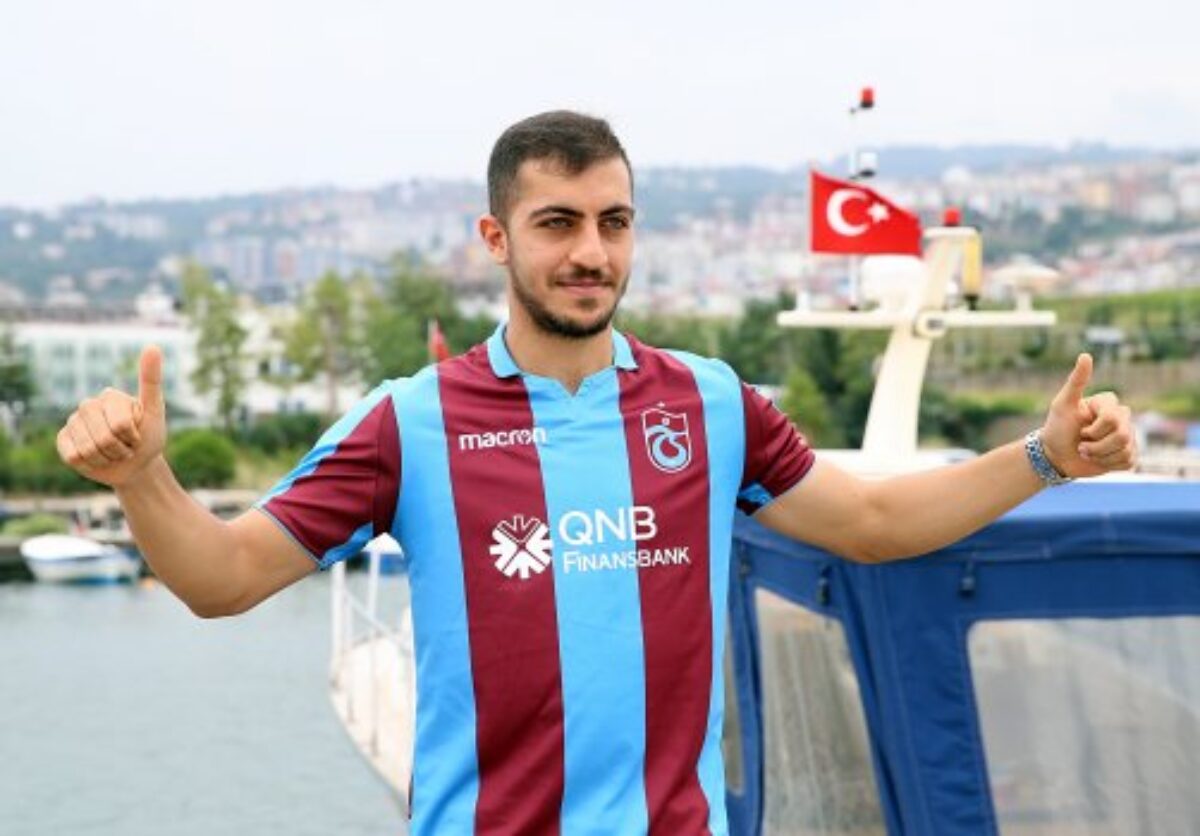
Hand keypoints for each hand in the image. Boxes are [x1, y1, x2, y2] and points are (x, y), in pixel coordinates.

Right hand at [57, 345, 167, 487]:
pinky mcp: (63, 440)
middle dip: (120, 449)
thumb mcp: (155, 411)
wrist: (135, 465)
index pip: (120, 425)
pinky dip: (90, 464)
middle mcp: (88, 405)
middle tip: (126, 447)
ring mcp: (73, 422)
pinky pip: (73, 456)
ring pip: (88, 450)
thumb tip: (152, 345)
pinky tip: (96, 459)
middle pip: (103, 438)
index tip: (139, 435)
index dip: (133, 437)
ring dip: (107, 459)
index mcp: (109, 396)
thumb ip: (151, 380)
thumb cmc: (148, 438)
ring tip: (114, 453)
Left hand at [1040, 353, 1136, 478]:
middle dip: (1096, 445)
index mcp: (1108, 404)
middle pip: (1123, 435)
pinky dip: (1108, 464)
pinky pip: (1128, 461)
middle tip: (1081, 443)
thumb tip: (1085, 355)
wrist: (1055, 456)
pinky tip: (1097, 460)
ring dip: (1099, 455)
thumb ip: (1076, 381)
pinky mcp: (1128, 454)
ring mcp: (1128, 436)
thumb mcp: (1062, 404)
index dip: (1095, 428)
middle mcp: (1122, 418)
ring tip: (1086, 451)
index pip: (1114, 417)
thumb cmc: (1057, 427)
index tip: (1080, 427)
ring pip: (1125, 450)